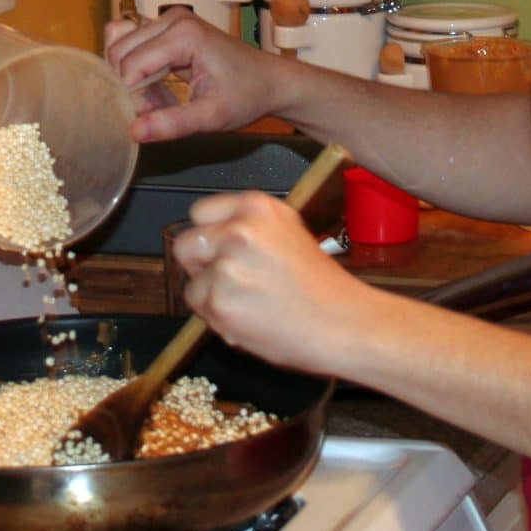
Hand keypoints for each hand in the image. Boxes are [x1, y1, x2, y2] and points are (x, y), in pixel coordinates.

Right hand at [103, 10, 282, 141]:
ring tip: (163, 98)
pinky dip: (136, 69)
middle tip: (160, 108)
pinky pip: (131, 45)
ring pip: (120, 49)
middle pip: (120, 54)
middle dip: (132, 87)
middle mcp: (172, 18)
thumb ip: (173, 124)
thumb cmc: (247, 96)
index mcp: (183, 34)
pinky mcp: (166, 27)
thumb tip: (134, 131)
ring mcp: (168, 19)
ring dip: (133, 80)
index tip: (158, 115)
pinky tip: (158, 85)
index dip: (136, 98)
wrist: (269, 81)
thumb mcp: (212, 117)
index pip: (131, 66)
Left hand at [173, 190, 374, 374]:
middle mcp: (239, 229)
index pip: (200, 212)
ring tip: (248, 303)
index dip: (210, 235)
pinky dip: (218, 318)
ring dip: (211, 296)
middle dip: (200, 265)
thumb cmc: (323, 286)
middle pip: (186, 244)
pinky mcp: (219, 300)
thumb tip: (212, 237)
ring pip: (191, 282)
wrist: (344, 324)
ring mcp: (227, 265)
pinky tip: (250, 319)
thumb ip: (250, 229)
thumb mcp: (289, 234)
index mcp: (258, 207)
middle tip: (231, 280)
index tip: (221, 249)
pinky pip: (200, 309)